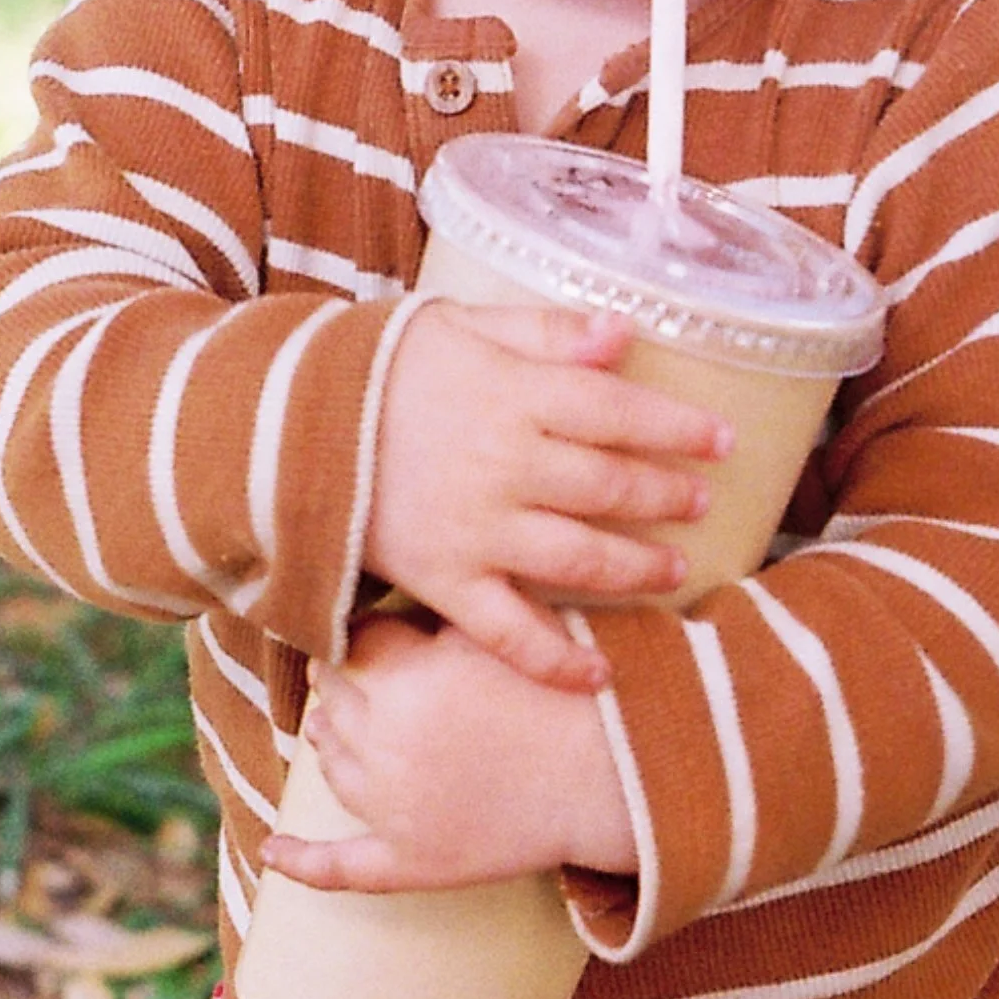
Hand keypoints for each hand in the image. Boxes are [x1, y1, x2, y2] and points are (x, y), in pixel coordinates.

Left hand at [261, 614, 635, 890]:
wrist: (617, 778)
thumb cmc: (566, 695)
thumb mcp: (499, 636)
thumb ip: (436, 619)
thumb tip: (375, 609)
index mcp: (406, 681)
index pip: (353, 643)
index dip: (369, 636)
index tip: (386, 635)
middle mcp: (386, 743)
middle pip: (332, 696)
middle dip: (348, 679)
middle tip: (379, 673)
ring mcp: (391, 807)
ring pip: (329, 757)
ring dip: (335, 735)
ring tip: (366, 722)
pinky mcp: (409, 860)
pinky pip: (340, 867)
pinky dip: (301, 862)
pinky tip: (273, 852)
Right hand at [364, 300, 729, 692]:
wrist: (278, 429)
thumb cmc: (376, 371)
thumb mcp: (458, 326)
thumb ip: (543, 331)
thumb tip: (623, 332)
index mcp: (511, 393)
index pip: (617, 410)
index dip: (676, 427)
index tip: (720, 440)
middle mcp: (503, 464)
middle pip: (610, 485)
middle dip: (667, 496)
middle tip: (700, 502)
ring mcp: (474, 530)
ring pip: (579, 558)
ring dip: (637, 568)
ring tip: (673, 569)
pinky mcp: (442, 582)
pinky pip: (509, 632)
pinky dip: (557, 659)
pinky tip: (599, 673)